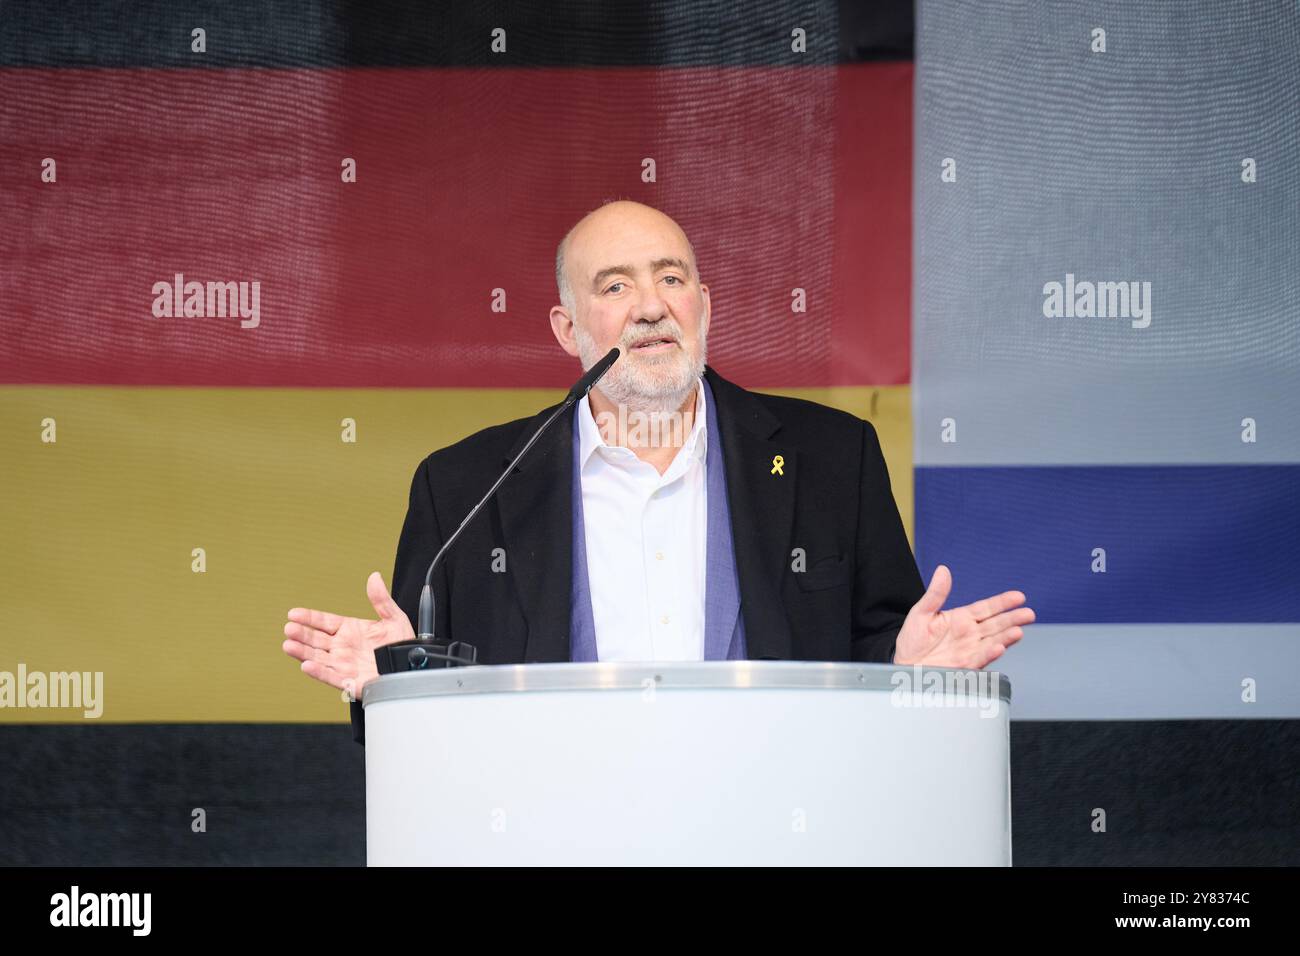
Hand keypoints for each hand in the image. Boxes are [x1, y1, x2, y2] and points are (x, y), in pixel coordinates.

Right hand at [282, 571, 414, 700]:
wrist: (412, 667)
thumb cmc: (402, 645)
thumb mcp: (394, 619)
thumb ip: (381, 600)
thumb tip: (375, 577)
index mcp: (350, 631)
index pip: (324, 622)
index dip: (309, 618)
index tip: (293, 613)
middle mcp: (343, 648)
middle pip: (316, 640)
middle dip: (301, 634)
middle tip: (289, 628)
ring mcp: (344, 665)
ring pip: (318, 658)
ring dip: (303, 652)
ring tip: (288, 645)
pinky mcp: (350, 682)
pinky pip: (331, 677)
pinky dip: (318, 672)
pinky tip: (306, 665)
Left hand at [893, 564, 1033, 668]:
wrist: (904, 664)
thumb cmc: (912, 640)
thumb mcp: (921, 612)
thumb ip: (936, 593)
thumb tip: (943, 570)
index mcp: (961, 619)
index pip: (986, 608)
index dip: (1003, 602)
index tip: (1019, 597)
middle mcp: (969, 634)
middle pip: (996, 625)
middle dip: (1013, 619)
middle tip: (1028, 614)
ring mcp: (970, 650)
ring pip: (993, 642)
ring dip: (1006, 637)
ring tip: (1018, 631)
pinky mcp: (964, 666)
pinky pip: (979, 659)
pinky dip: (989, 654)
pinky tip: (998, 647)